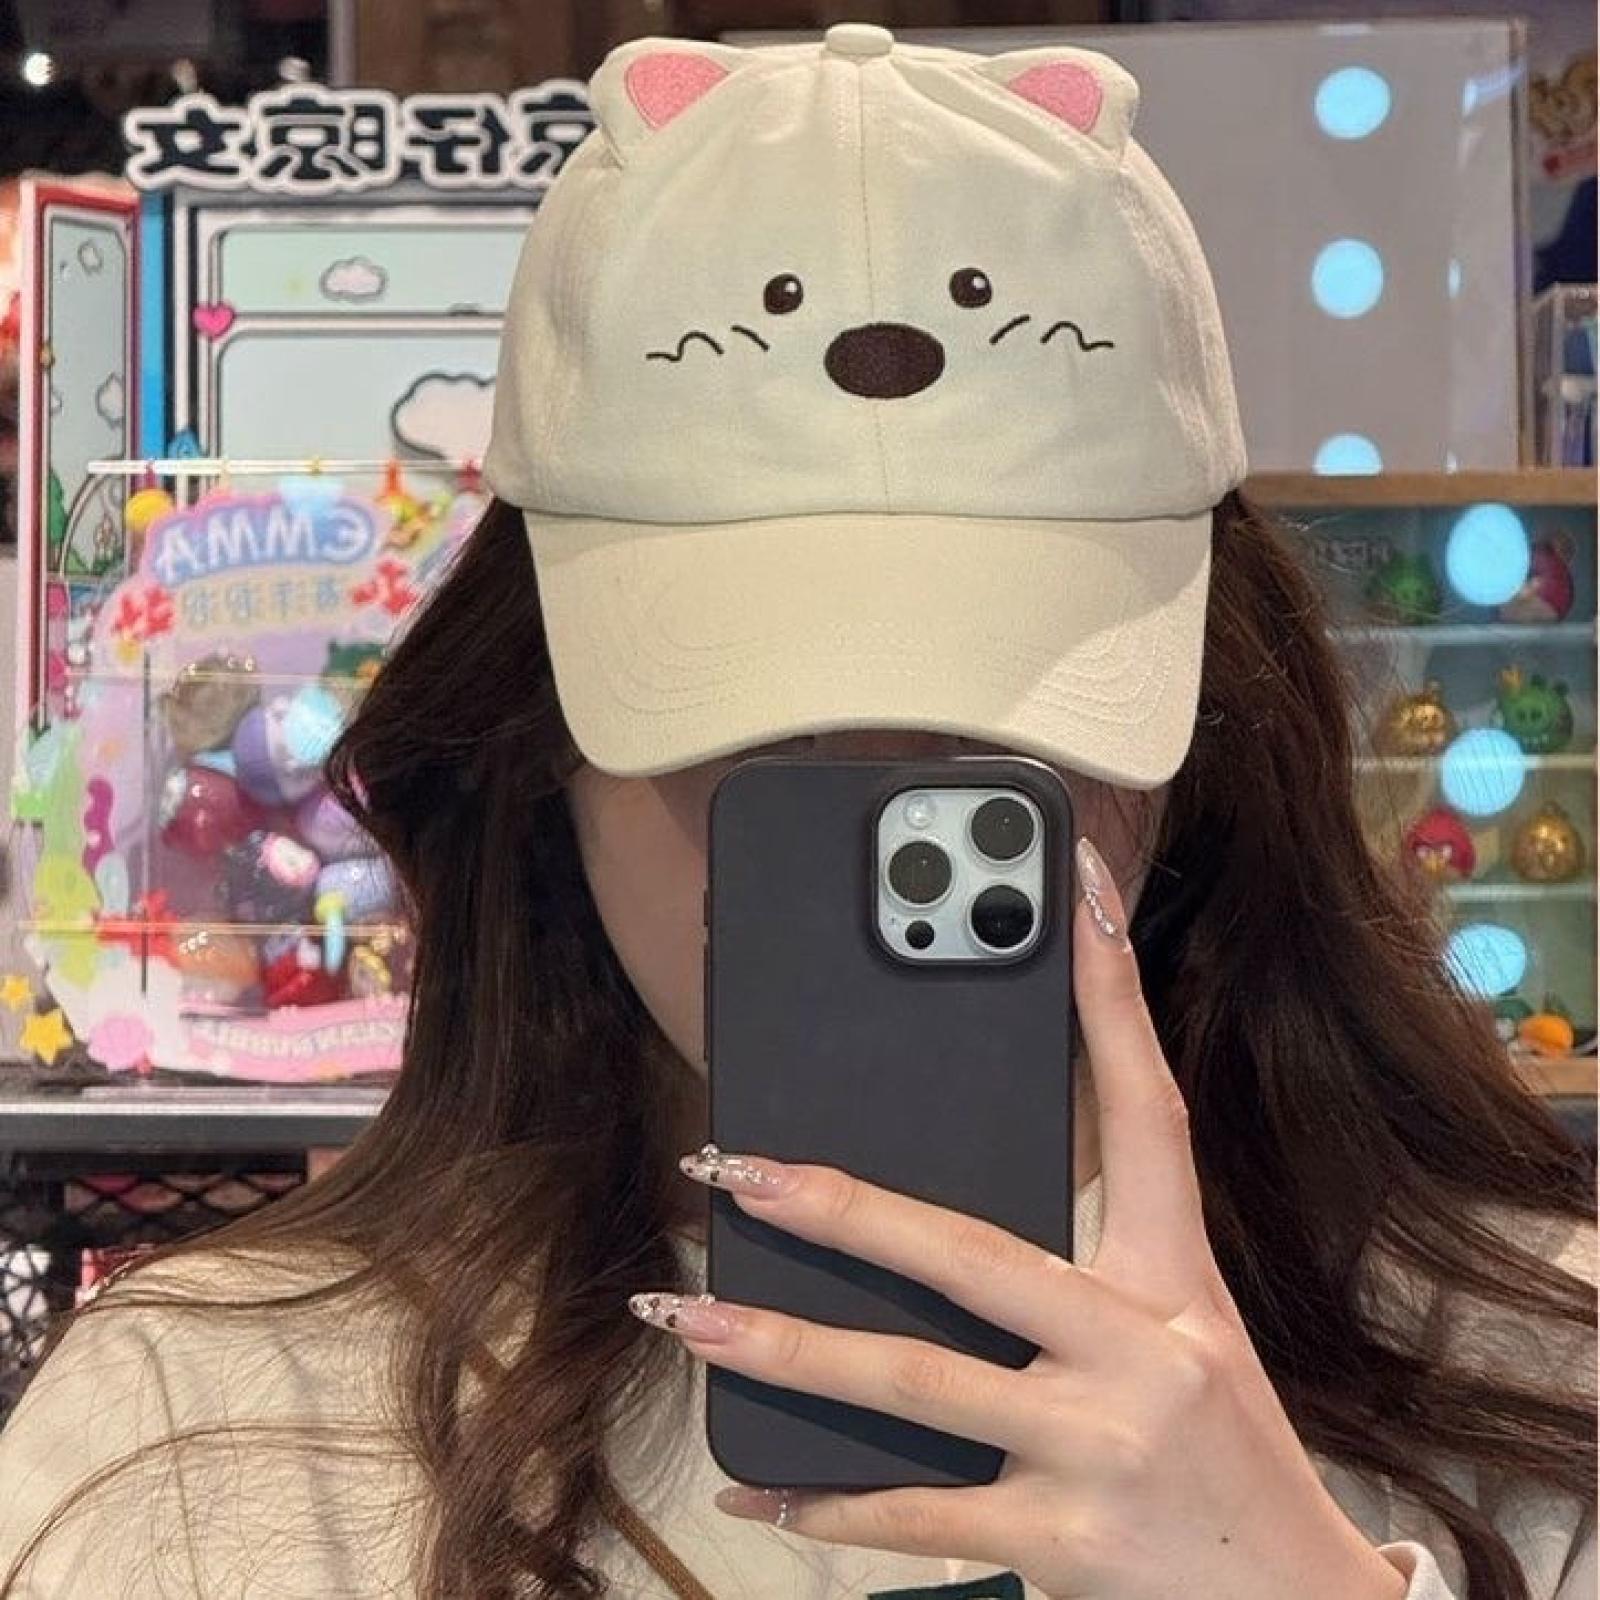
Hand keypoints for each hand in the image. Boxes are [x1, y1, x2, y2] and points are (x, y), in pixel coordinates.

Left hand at [630, 836, 1407, 1599]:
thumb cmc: (1222, 1455)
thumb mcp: (1180, 1339)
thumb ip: (1081, 1278)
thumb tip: (930, 1225)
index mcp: (1175, 1280)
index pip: (1147, 1111)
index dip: (1113, 998)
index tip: (1079, 893)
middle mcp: (1143, 1349)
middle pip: (972, 1248)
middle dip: (839, 1203)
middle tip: (734, 1162)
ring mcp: (1104, 1446)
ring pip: (913, 1377)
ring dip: (782, 1346)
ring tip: (687, 1307)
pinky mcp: (1067, 1542)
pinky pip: (918, 1517)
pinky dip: (827, 1502)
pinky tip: (753, 1485)